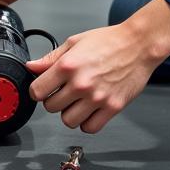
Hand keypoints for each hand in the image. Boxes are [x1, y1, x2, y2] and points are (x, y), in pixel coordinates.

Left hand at [26, 0, 169, 132]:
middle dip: (54, 100)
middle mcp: (81, 84)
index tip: (42, 89)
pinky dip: (87, 122)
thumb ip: (51, 58)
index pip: (37, 91)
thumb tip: (31, 67)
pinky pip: (90, 128)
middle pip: (51, 107)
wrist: (138, 46)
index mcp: (68, 66)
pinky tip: (89, 109)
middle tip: (63, 91)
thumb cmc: (108, 41)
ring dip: (69, 112)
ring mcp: (97, 98)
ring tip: (77, 101)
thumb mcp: (74, 42)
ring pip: (68, 121)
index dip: (37, 90)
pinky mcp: (112, 108)